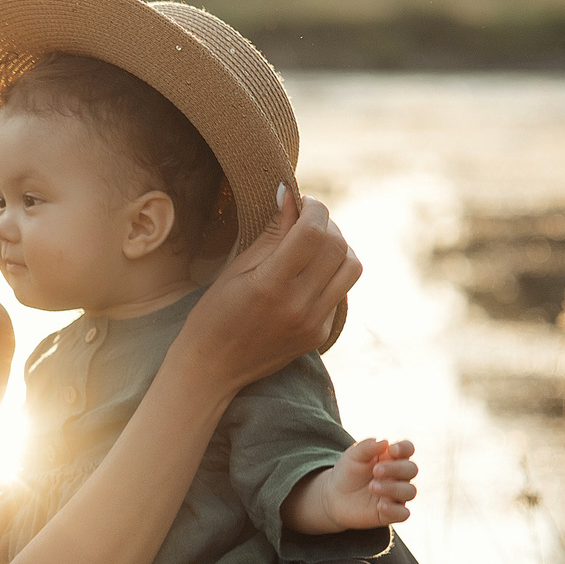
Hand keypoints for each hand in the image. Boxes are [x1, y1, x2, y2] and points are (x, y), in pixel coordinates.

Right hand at [178, 188, 359, 393]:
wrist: (213, 367)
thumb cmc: (214, 314)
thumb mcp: (235, 269)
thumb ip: (271, 234)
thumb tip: (291, 195)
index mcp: (270, 286)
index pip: (312, 232)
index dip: (314, 208)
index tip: (303, 202)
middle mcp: (298, 306)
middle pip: (337, 246)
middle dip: (327, 223)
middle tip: (307, 220)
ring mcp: (313, 323)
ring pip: (351, 267)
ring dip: (338, 247)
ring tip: (315, 244)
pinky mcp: (320, 334)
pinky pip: (342, 291)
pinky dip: (331, 273)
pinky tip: (308, 274)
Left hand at [303, 438, 417, 530]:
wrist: (333, 497)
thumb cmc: (347, 472)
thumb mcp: (353, 456)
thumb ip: (367, 447)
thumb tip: (385, 441)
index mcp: (391, 458)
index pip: (407, 450)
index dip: (404, 448)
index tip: (391, 450)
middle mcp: (398, 476)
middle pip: (411, 469)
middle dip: (396, 468)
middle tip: (375, 470)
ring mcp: (396, 495)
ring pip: (409, 491)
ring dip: (393, 488)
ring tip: (372, 487)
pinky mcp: (390, 513)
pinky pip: (403, 514)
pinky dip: (395, 510)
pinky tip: (381, 506)